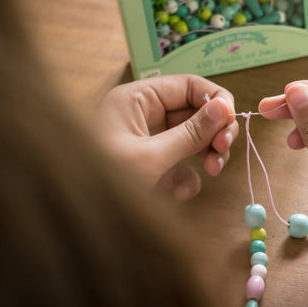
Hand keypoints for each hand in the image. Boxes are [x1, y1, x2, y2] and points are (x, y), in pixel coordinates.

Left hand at [96, 74, 238, 200]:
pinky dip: (187, 178)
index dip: (215, 100)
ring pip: (193, 139)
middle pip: (195, 112)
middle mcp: (144, 114)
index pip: (188, 85)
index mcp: (137, 99)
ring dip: (208, 155)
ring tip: (212, 171)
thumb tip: (225, 108)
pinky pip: (181, 164)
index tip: (231, 123)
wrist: (77, 221)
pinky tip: (178, 194)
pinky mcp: (151, 165)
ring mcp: (149, 141)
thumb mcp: (151, 157)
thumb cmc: (101, 182)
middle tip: (223, 150)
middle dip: (214, 132)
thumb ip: (191, 132)